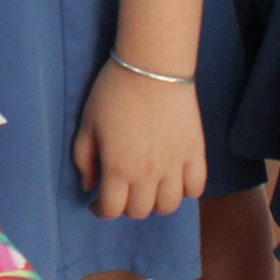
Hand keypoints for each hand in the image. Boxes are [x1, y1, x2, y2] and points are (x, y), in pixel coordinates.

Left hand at [71, 60, 206, 219]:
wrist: (152, 67)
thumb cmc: (113, 92)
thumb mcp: (87, 124)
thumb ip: (83, 159)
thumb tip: (89, 186)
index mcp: (118, 168)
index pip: (111, 210)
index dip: (100, 211)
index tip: (97, 203)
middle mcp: (148, 174)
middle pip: (140, 212)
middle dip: (126, 207)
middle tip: (122, 192)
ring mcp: (175, 165)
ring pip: (169, 206)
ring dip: (156, 203)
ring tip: (149, 189)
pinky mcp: (195, 153)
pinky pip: (196, 188)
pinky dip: (187, 191)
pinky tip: (175, 180)